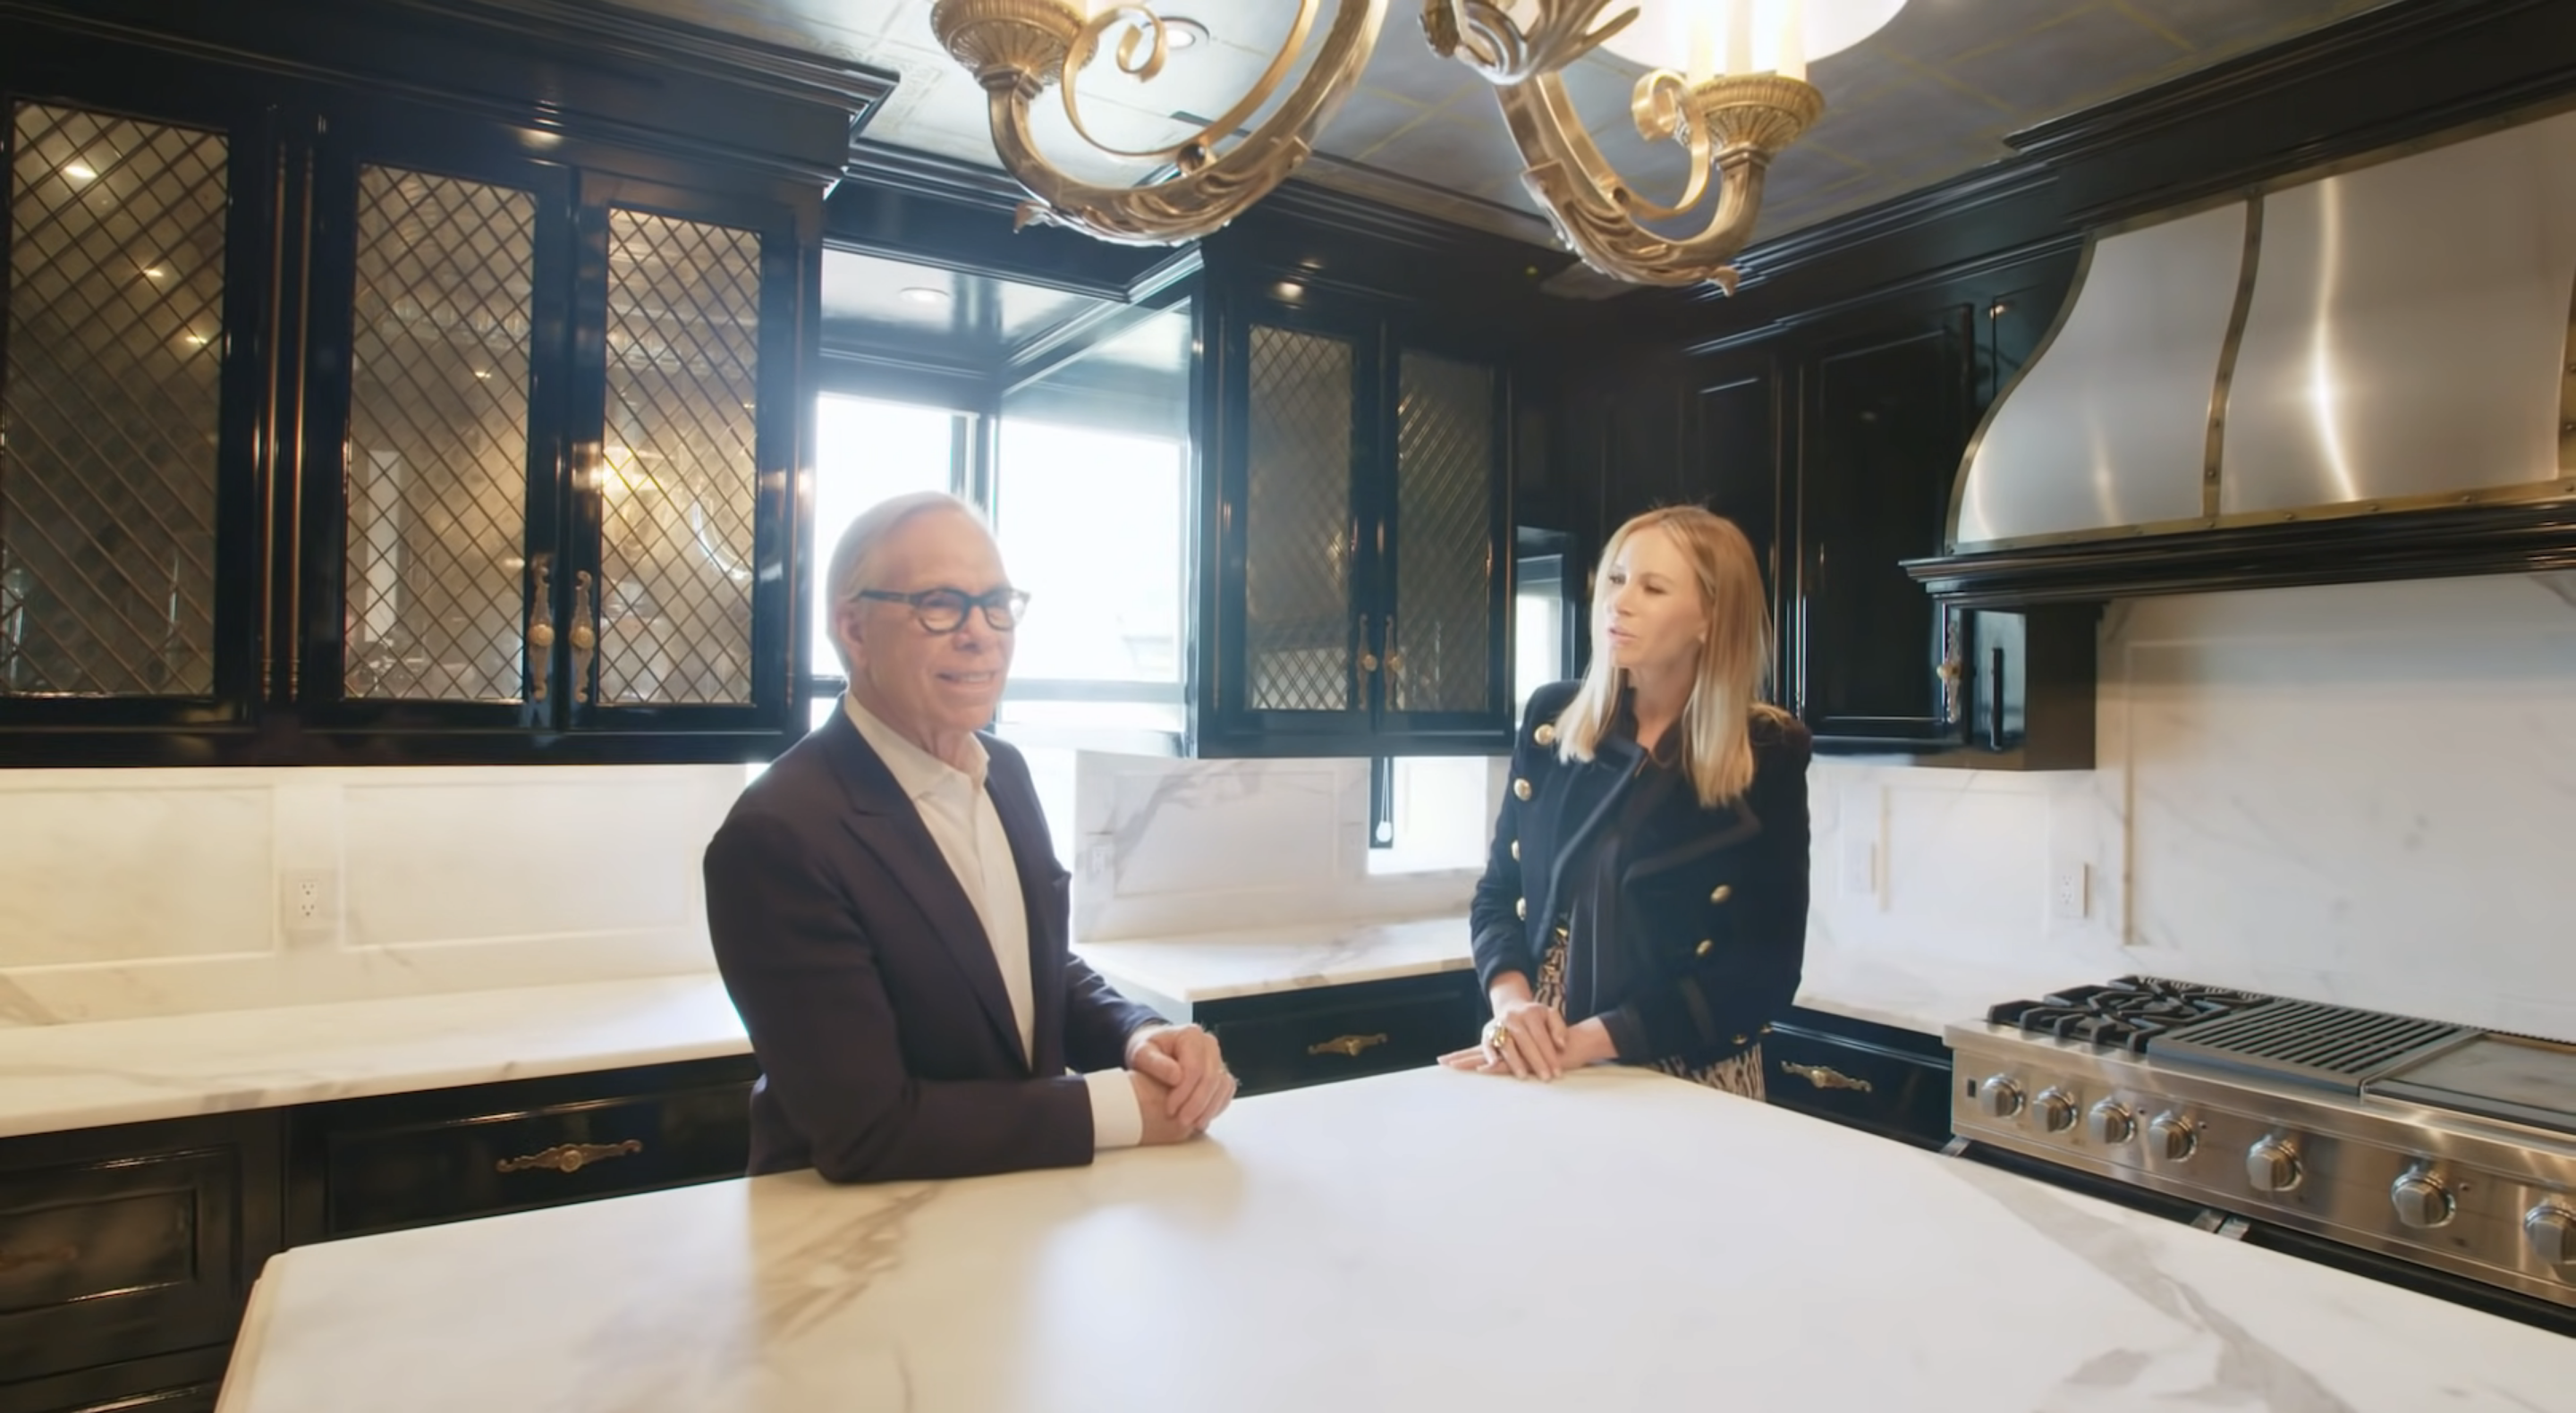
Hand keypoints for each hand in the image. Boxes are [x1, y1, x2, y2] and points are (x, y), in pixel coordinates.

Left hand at [1125, 1024, 1236, 1131]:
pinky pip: (1226, 1090)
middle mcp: (1209, 1044)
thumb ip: (1155, 1063)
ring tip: (1193, 1124)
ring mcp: (1217, 1058)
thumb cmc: (1148, 1050)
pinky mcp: (1221, 1072)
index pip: (1194, 1067)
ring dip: (1208, 1108)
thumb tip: (1176, 1077)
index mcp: (1191, 1035)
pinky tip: (1202, 1119)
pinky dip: (1216, 1106)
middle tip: (1181, 1120)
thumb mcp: (1141, 1053)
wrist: (1154, 1051)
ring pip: (1222, 1085)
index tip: (1170, 1108)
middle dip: (1196, 1103)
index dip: (1184, 1091)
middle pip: (1211, 1077)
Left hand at [1442, 1015, 1614, 1079]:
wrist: (1573, 1044)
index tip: (1445, 1060)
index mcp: (1507, 1047)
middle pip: (1479, 1052)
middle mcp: (1508, 1047)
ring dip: (1470, 1061)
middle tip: (1441, 1062)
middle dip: (1460, 1058)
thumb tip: (1497, 1068)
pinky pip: (1507, 1063)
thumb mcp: (1533, 1057)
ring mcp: (1515, 1051)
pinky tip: (1483, 1068)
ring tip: (1452, 1066)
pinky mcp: (1526, 1059)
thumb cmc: (1554, 1052)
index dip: (1463, 1055)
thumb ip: (1518, 1061)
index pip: (1481, 1050)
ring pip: (1488, 1055)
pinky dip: (1495, 1065)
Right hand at [1485, 996, 1570, 1079]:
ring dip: (1514, 1061)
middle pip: (1525, 1042)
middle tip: (1546, 1078)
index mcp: (1530, 1013)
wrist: (1511, 1006)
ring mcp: (1498, 1024)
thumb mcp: (1550, 1015)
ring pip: (1506, 1044)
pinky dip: (1489, 1054)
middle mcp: (1513, 1017)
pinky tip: (1494, 1065)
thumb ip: (1559, 1028)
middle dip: (1536, 1061)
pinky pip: (1487, 1044)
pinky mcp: (1487, 1033)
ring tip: (1523, 1076)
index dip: (1550, 1055)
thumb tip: (1561, 1045)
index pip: (1541, 1036)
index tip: (1557, 1072)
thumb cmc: (1535, 1017)